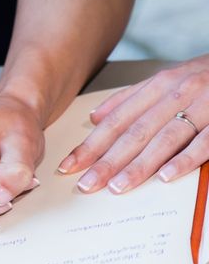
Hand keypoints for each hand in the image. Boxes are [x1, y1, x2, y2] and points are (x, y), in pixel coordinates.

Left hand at [58, 55, 208, 193]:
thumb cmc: (206, 76)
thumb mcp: (167, 80)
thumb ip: (130, 99)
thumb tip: (95, 117)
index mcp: (158, 86)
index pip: (116, 121)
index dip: (90, 145)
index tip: (69, 166)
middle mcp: (176, 94)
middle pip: (134, 132)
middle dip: (106, 160)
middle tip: (85, 184)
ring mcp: (203, 106)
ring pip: (164, 138)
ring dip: (139, 165)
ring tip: (116, 187)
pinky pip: (205, 142)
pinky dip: (185, 159)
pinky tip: (166, 177)